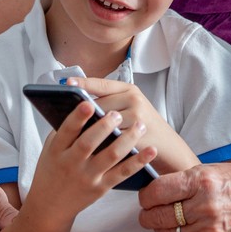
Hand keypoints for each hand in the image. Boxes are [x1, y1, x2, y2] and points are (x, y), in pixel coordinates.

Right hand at [27, 100, 156, 215]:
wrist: (50, 205)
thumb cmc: (53, 168)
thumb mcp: (51, 148)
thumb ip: (66, 128)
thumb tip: (85, 101)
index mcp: (57, 149)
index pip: (67, 130)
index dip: (77, 117)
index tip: (88, 103)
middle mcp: (71, 163)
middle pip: (89, 143)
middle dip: (104, 127)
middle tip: (117, 114)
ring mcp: (87, 176)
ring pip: (111, 156)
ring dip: (127, 139)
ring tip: (140, 125)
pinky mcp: (101, 188)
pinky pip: (123, 173)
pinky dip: (138, 162)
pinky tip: (150, 150)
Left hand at [70, 78, 193, 172]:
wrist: (167, 146)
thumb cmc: (142, 125)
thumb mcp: (130, 106)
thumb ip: (109, 102)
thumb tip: (77, 104)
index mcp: (129, 89)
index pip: (102, 84)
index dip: (83, 83)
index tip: (66, 83)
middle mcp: (134, 99)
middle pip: (100, 104)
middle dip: (83, 112)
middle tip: (63, 114)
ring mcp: (137, 117)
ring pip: (105, 122)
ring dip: (89, 129)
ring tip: (71, 133)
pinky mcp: (138, 137)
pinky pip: (113, 139)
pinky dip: (100, 144)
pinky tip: (87, 149)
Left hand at [138, 162, 230, 231]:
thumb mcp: (210, 169)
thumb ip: (183, 180)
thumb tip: (155, 189)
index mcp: (202, 182)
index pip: (157, 191)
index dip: (146, 195)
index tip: (146, 196)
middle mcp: (205, 207)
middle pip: (158, 215)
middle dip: (147, 213)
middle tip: (148, 210)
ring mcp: (209, 231)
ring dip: (160, 228)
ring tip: (164, 220)